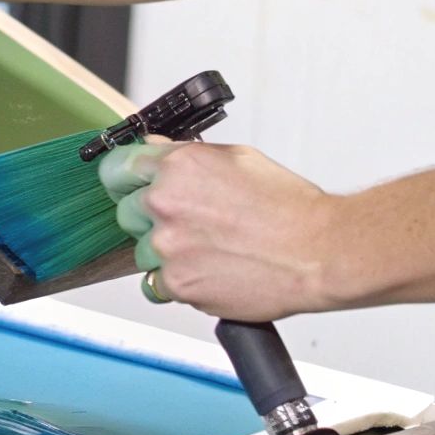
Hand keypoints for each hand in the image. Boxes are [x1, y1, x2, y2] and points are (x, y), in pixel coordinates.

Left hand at [99, 140, 341, 321]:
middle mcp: (165, 204)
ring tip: (208, 249)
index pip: (115, 167)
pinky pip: (156, 285)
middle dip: (149, 217)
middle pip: (126, 211)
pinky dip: (176, 282)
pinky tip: (208, 271)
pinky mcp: (178, 284)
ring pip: (142, 251)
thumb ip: (186, 155)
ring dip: (165, 253)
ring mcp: (168, 247)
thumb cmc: (289, 208)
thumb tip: (153, 150)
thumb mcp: (237, 159)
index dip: (122, 177)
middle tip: (188, 223)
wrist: (319, 252)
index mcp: (177, 167)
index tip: (126, 185)